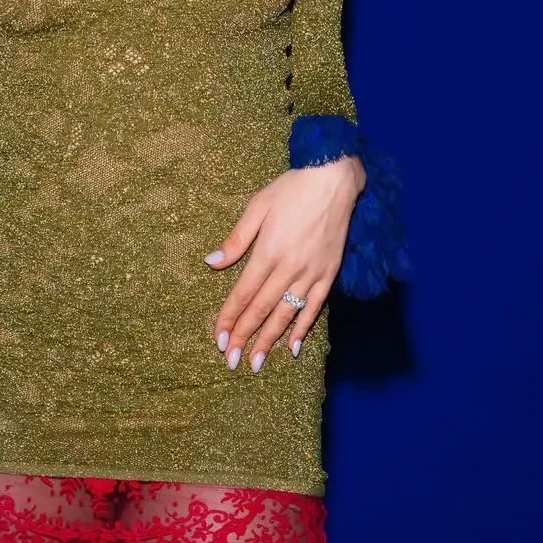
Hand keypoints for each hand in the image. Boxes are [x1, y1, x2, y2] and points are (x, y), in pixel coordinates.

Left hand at [205, 156, 364, 371]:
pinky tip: (294, 347)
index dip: (230, 317)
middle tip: (231, 361)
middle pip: (262, 309)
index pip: (243, 293)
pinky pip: (314, 307)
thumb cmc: (290, 190)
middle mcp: (289, 267)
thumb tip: (211, 263)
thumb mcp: (257, 207)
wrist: (332, 179)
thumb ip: (236, 240)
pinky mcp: (329, 274)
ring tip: (256, 362)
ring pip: (287, 313)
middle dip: (245, 336)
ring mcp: (311, 273)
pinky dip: (304, 328)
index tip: (219, 339)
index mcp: (268, 251)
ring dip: (270, 340)